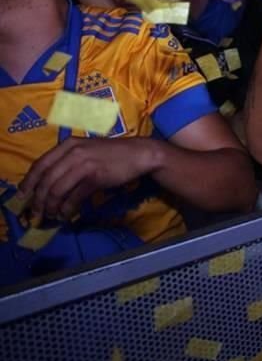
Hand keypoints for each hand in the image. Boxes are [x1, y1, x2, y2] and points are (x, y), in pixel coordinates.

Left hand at [19, 137, 156, 220]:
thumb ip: (67, 161)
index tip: (22, 196)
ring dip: (51, 206)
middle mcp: (73, 152)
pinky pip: (74, 197)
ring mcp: (84, 164)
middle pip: (46, 180)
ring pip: (57, 189)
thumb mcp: (86, 150)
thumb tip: (49, 183)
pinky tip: (66, 215)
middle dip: (38, 200)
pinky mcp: (95, 177)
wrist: (139, 154)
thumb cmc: (112, 154)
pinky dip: (67, 209)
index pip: (40, 164)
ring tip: (51, 215)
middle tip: (36, 213)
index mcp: (68, 144)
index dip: (28, 182)